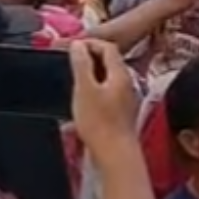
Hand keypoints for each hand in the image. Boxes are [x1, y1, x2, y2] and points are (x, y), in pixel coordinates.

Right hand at [70, 39, 138, 160]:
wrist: (115, 154)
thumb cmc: (99, 123)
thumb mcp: (84, 89)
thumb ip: (81, 64)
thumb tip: (78, 45)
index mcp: (120, 74)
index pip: (108, 47)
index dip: (90, 43)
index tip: (72, 47)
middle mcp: (128, 84)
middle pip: (110, 62)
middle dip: (90, 58)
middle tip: (71, 61)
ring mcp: (127, 99)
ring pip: (109, 78)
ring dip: (92, 74)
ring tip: (74, 79)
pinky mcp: (122, 113)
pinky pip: (109, 93)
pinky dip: (95, 89)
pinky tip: (84, 99)